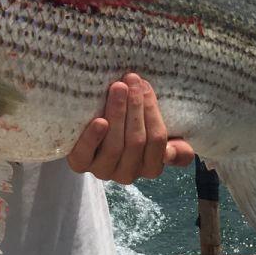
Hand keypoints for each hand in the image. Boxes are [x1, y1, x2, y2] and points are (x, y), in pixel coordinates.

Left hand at [68, 73, 194, 183]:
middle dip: (135, 107)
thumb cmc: (130, 126)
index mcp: (151, 167)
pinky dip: (93, 138)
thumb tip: (170, 153)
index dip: (152, 111)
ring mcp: (103, 171)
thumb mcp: (155, 132)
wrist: (89, 126)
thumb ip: (175, 146)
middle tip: (131, 80)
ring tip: (117, 88)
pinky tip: (99, 121)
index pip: (157, 140)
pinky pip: (85, 155)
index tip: (145, 86)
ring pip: (115, 146)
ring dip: (118, 114)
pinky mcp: (80, 164)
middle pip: (136, 141)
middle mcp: (128, 174)